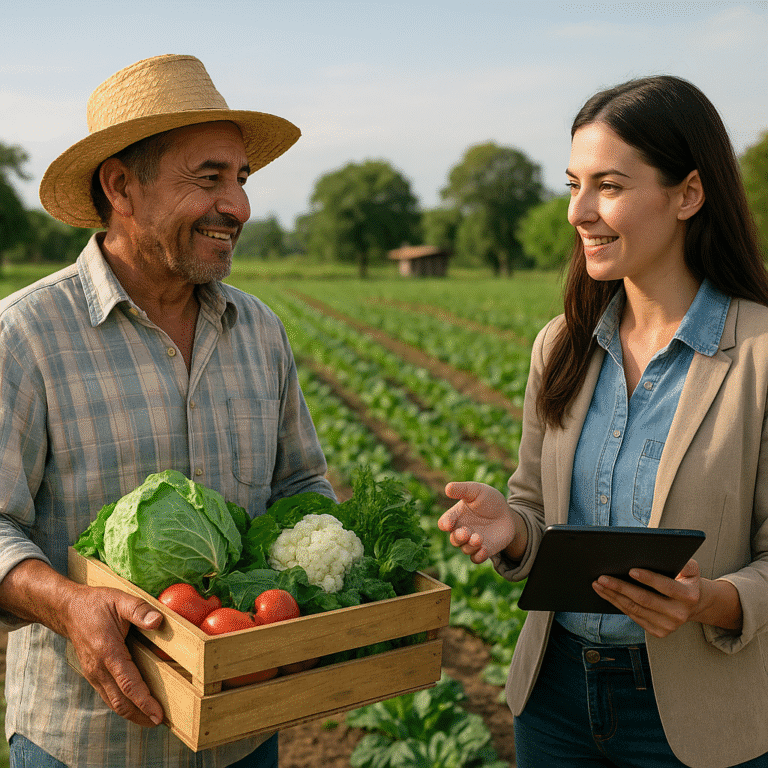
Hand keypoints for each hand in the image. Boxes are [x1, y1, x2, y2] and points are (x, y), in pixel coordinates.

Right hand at [64, 584, 164, 726]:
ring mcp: (94, 673)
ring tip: (151, 719)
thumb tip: (157, 621)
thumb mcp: (120, 600)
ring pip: (113, 702)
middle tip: (160, 721)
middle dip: (140, 714)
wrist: (68, 610)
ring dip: (132, 713)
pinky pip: (108, 695)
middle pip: (120, 701)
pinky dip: (122, 704)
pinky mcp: (93, 674)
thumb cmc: (97, 604)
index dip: (143, 701)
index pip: (128, 683)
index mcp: (108, 651)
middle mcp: (98, 668)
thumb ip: (140, 610)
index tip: (158, 713)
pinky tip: (135, 706)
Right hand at [438, 482, 516, 562]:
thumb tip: (447, 488)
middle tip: (465, 532)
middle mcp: (461, 531)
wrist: (507, 513)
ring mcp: (472, 542)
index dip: (445, 524)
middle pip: (454, 539)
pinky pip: (476, 558)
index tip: (448, 524)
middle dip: (458, 537)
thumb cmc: (488, 499)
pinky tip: (483, 550)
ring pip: (465, 549)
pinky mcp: (484, 550)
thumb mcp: (477, 490)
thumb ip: (462, 490)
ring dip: (470, 545)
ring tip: (479, 538)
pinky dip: (478, 556)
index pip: (445, 523)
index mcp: (456, 516)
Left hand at [592, 558, 704, 637]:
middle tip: (602, 577)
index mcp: (689, 595)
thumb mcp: (690, 568)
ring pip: (634, 609)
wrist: (693, 605)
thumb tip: (662, 553)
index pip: (666, 586)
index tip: (630, 570)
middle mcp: (679, 614)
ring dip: (613, 596)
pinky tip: (606, 593)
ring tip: (598, 583)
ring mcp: (668, 625)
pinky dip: (617, 603)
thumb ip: (683, 561)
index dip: (648, 578)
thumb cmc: (685, 580)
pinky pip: (633, 615)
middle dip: (621, 587)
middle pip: (644, 600)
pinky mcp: (658, 631)